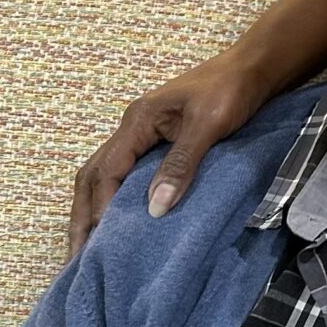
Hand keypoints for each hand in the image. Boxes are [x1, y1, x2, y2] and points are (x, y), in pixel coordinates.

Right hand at [68, 51, 268, 256]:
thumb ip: (181, 163)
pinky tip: (118, 223)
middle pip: (93, 176)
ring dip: (92, 210)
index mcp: (137, 122)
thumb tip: (154, 209)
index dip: (100, 208)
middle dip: (81, 216)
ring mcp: (142, 135)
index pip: (106, 171)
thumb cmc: (231, 90)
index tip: (99, 243)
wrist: (253, 68)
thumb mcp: (208, 126)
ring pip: (104, 176)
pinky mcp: (158, 142)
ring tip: (86, 249)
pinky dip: (114, 200)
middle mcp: (132, 129)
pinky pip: (125, 175)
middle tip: (74, 259)